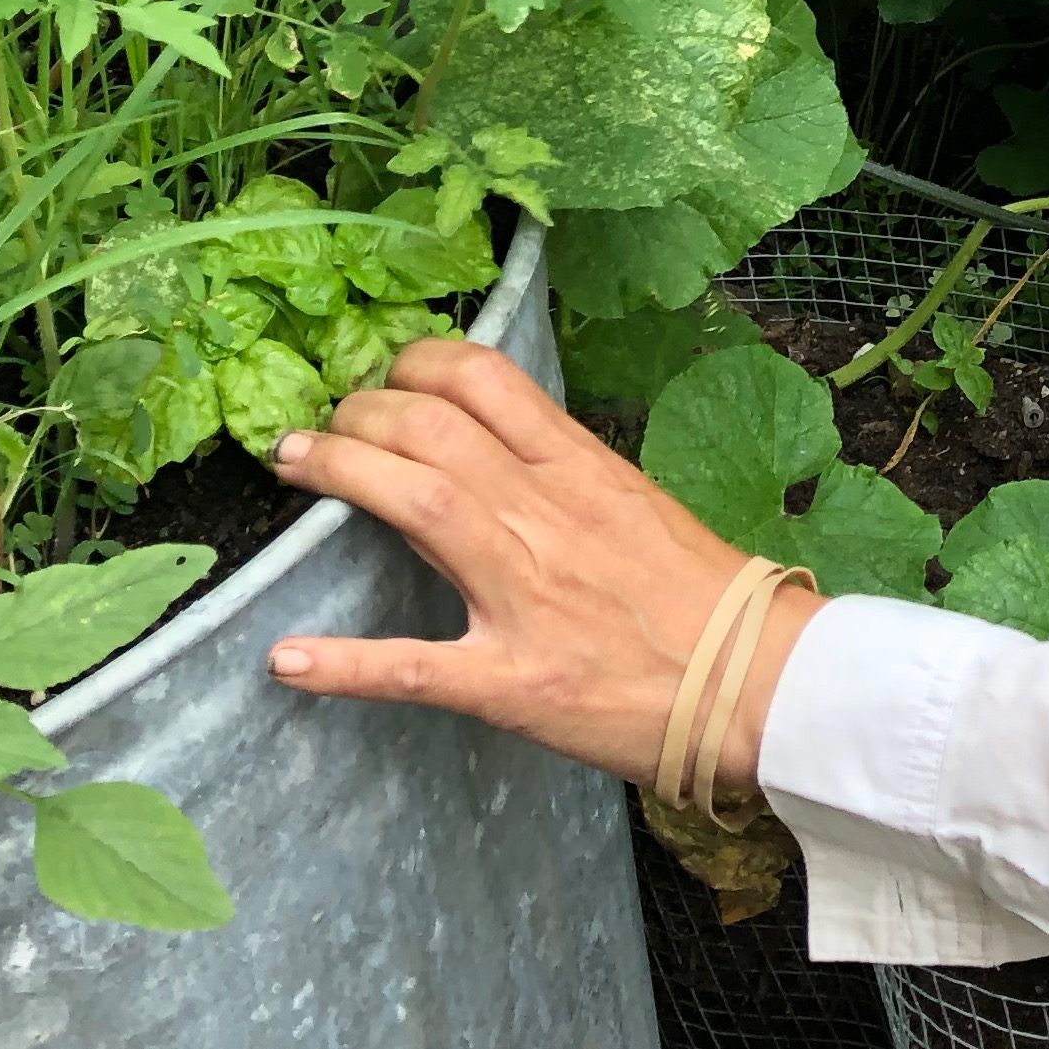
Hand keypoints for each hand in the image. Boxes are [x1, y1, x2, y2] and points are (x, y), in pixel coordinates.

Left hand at [263, 341, 818, 794]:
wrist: (761, 684)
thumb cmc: (704, 597)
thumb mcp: (634, 508)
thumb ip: (560, 481)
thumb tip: (486, 458)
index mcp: (580, 470)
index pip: (482, 378)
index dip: (413, 364)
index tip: (382, 378)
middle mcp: (547, 515)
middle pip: (431, 426)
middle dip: (359, 412)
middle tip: (320, 428)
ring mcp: (526, 596)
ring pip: (417, 503)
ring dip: (340, 473)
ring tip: (291, 465)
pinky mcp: (513, 683)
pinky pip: (415, 668)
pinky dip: (345, 666)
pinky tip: (287, 661)